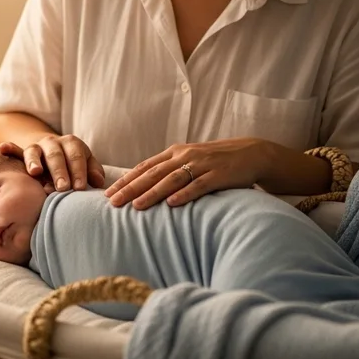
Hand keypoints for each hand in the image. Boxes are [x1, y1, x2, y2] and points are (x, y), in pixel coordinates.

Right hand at [0, 135, 105, 193]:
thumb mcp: (85, 163)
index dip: (79, 171)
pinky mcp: (23, 153)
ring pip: (34, 152)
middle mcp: (53, 143)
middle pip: (56, 155)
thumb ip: (92, 171)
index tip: (80, 188)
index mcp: (71, 143)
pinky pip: (15, 150)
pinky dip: (9, 149)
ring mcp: (37, 147)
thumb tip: (99, 182)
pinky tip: (2, 149)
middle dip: (60, 171)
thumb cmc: (73, 162)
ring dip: (34, 162)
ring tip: (35, 172)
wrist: (53, 150)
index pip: (76, 156)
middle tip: (63, 187)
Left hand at [105, 138, 277, 209]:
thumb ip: (168, 170)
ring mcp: (202, 165)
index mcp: (174, 153)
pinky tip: (172, 204)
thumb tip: (142, 186)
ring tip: (136, 206)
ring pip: (172, 180)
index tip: (107, 193)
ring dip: (152, 193)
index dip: (125, 179)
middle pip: (153, 174)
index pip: (144, 167)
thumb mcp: (189, 160)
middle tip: (113, 203)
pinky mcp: (218, 175)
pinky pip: (198, 185)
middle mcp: (185, 156)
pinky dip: (184, 194)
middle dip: (131, 188)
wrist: (250, 153)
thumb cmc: (215, 160)